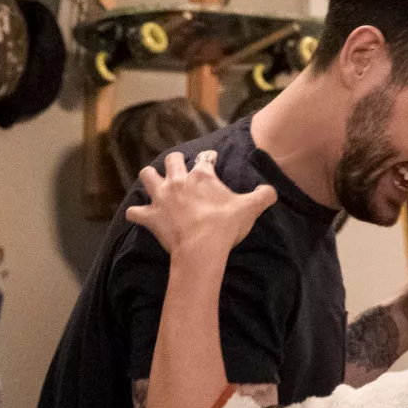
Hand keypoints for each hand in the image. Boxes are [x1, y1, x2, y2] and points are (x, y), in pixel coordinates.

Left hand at [126, 150, 275, 257]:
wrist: (202, 248)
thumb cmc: (225, 225)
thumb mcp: (250, 208)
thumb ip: (263, 196)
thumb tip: (272, 191)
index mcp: (202, 176)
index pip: (205, 159)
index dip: (209, 160)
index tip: (211, 161)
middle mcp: (178, 180)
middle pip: (172, 161)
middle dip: (175, 162)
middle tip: (180, 169)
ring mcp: (162, 197)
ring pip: (147, 176)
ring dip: (150, 178)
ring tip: (154, 183)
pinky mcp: (151, 216)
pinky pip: (135, 211)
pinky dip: (136, 213)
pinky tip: (138, 215)